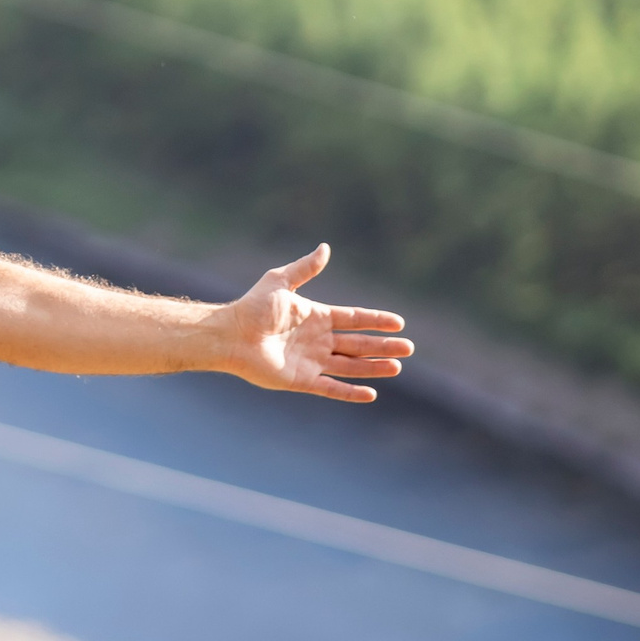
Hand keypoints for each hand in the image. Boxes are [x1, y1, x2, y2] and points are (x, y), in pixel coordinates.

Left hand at [218, 244, 411, 402]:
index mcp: (316, 317)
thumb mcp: (280, 281)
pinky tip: (371, 393)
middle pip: (358, 344)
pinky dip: (350, 392)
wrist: (230, 334)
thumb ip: (305, 268)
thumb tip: (326, 247)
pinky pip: (331, 388)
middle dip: (383, 346)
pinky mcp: (301, 380)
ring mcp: (311, 362)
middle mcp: (317, 341)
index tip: (399, 323)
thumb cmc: (252, 307)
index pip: (354, 319)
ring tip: (397, 367)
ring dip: (373, 367)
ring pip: (350, 366)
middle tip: (409, 348)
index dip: (376, 321)